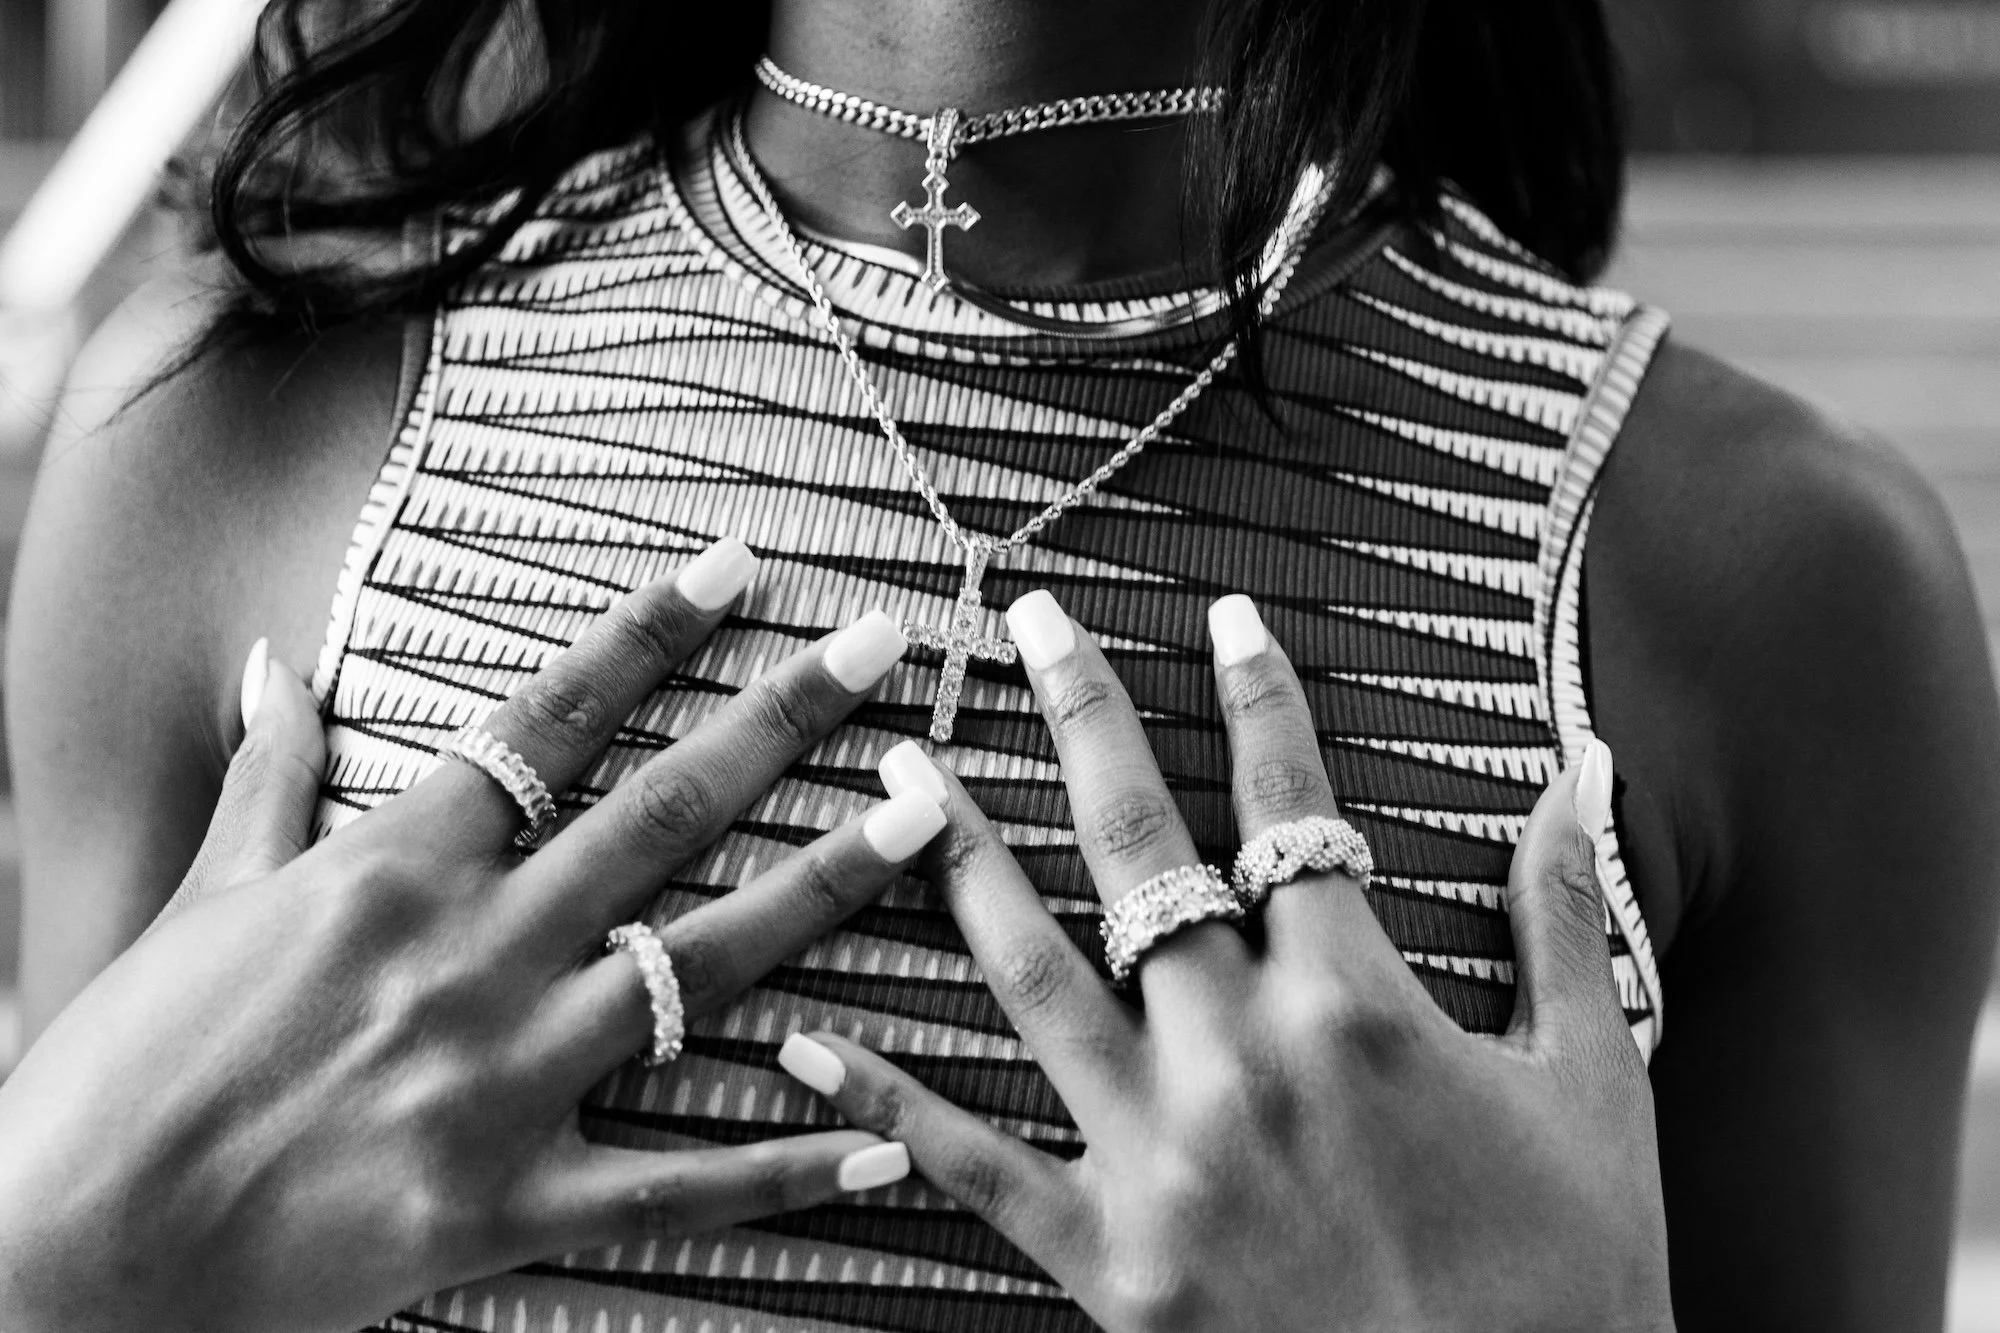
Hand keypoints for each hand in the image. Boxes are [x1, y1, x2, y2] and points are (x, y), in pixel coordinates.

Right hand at [0, 539, 942, 1332]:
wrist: (66, 1249)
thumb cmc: (123, 1067)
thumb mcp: (198, 898)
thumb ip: (267, 778)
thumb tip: (271, 664)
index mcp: (394, 868)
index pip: (550, 720)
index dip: (654, 632)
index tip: (744, 564)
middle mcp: (469, 955)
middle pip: (659, 814)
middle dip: (782, 721)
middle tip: (882, 647)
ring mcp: (502, 1080)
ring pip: (701, 964)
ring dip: (827, 886)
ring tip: (930, 820)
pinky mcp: (512, 1203)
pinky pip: (677, 1184)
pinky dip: (784, 1165)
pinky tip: (885, 1135)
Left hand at [776, 592, 1674, 1331]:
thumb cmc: (1571, 1280)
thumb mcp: (1595, 1090)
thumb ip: (1563, 922)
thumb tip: (1579, 775)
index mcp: (1360, 1006)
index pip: (1291, 809)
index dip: (1259, 699)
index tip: (1222, 614)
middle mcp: (1242, 1059)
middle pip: (1142, 854)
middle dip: (1084, 720)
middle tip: (1028, 623)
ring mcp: (1163, 1160)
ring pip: (1037, 973)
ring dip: (964, 860)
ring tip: (904, 770)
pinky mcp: (1110, 1263)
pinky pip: (976, 1167)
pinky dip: (889, 1100)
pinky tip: (811, 1035)